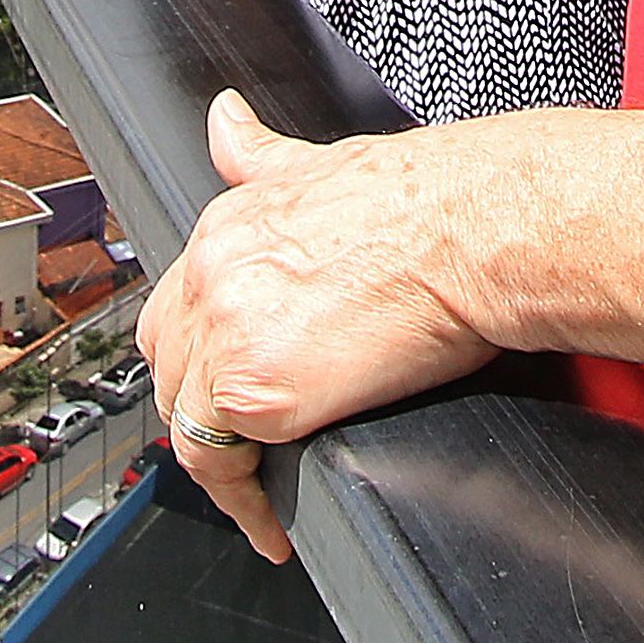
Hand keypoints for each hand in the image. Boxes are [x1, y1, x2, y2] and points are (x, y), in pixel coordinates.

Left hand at [135, 92, 507, 560]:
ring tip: (258, 499)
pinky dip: (242, 503)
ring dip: (218, 464)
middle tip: (241, 449)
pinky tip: (271, 522)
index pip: (177, 307)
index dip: (195, 355)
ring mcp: (227, 332)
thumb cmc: (430, 199)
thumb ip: (258, 153)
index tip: (222, 391)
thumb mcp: (319, 162)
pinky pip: (218, 464)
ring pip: (184, 419)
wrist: (476, 227)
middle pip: (167, 364)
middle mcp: (211, 274)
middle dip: (196, 408)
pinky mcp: (257, 390)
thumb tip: (226, 120)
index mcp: (224, 226)